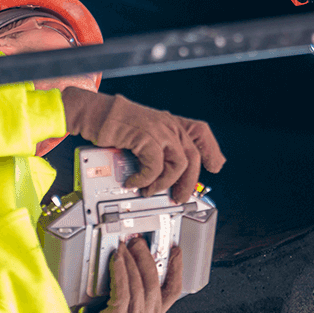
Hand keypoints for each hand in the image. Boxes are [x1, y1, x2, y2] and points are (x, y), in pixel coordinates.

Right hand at [60, 88, 225, 202]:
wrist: (98, 115)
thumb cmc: (117, 126)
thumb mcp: (145, 135)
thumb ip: (158, 148)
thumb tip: (164, 175)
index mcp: (171, 123)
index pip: (201, 132)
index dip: (211, 150)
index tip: (215, 166)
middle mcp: (169, 125)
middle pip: (193, 156)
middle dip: (188, 182)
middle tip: (178, 197)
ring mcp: (160, 130)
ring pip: (178, 164)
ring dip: (164, 184)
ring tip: (149, 190)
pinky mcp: (147, 137)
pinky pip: (155, 167)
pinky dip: (145, 179)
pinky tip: (134, 182)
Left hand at [76, 238, 182, 312]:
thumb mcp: (126, 304)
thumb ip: (136, 287)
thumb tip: (138, 256)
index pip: (173, 290)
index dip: (176, 268)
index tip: (174, 249)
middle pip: (154, 282)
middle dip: (147, 257)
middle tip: (138, 241)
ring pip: (137, 285)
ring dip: (131, 261)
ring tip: (124, 247)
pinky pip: (122, 293)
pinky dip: (120, 273)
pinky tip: (116, 260)